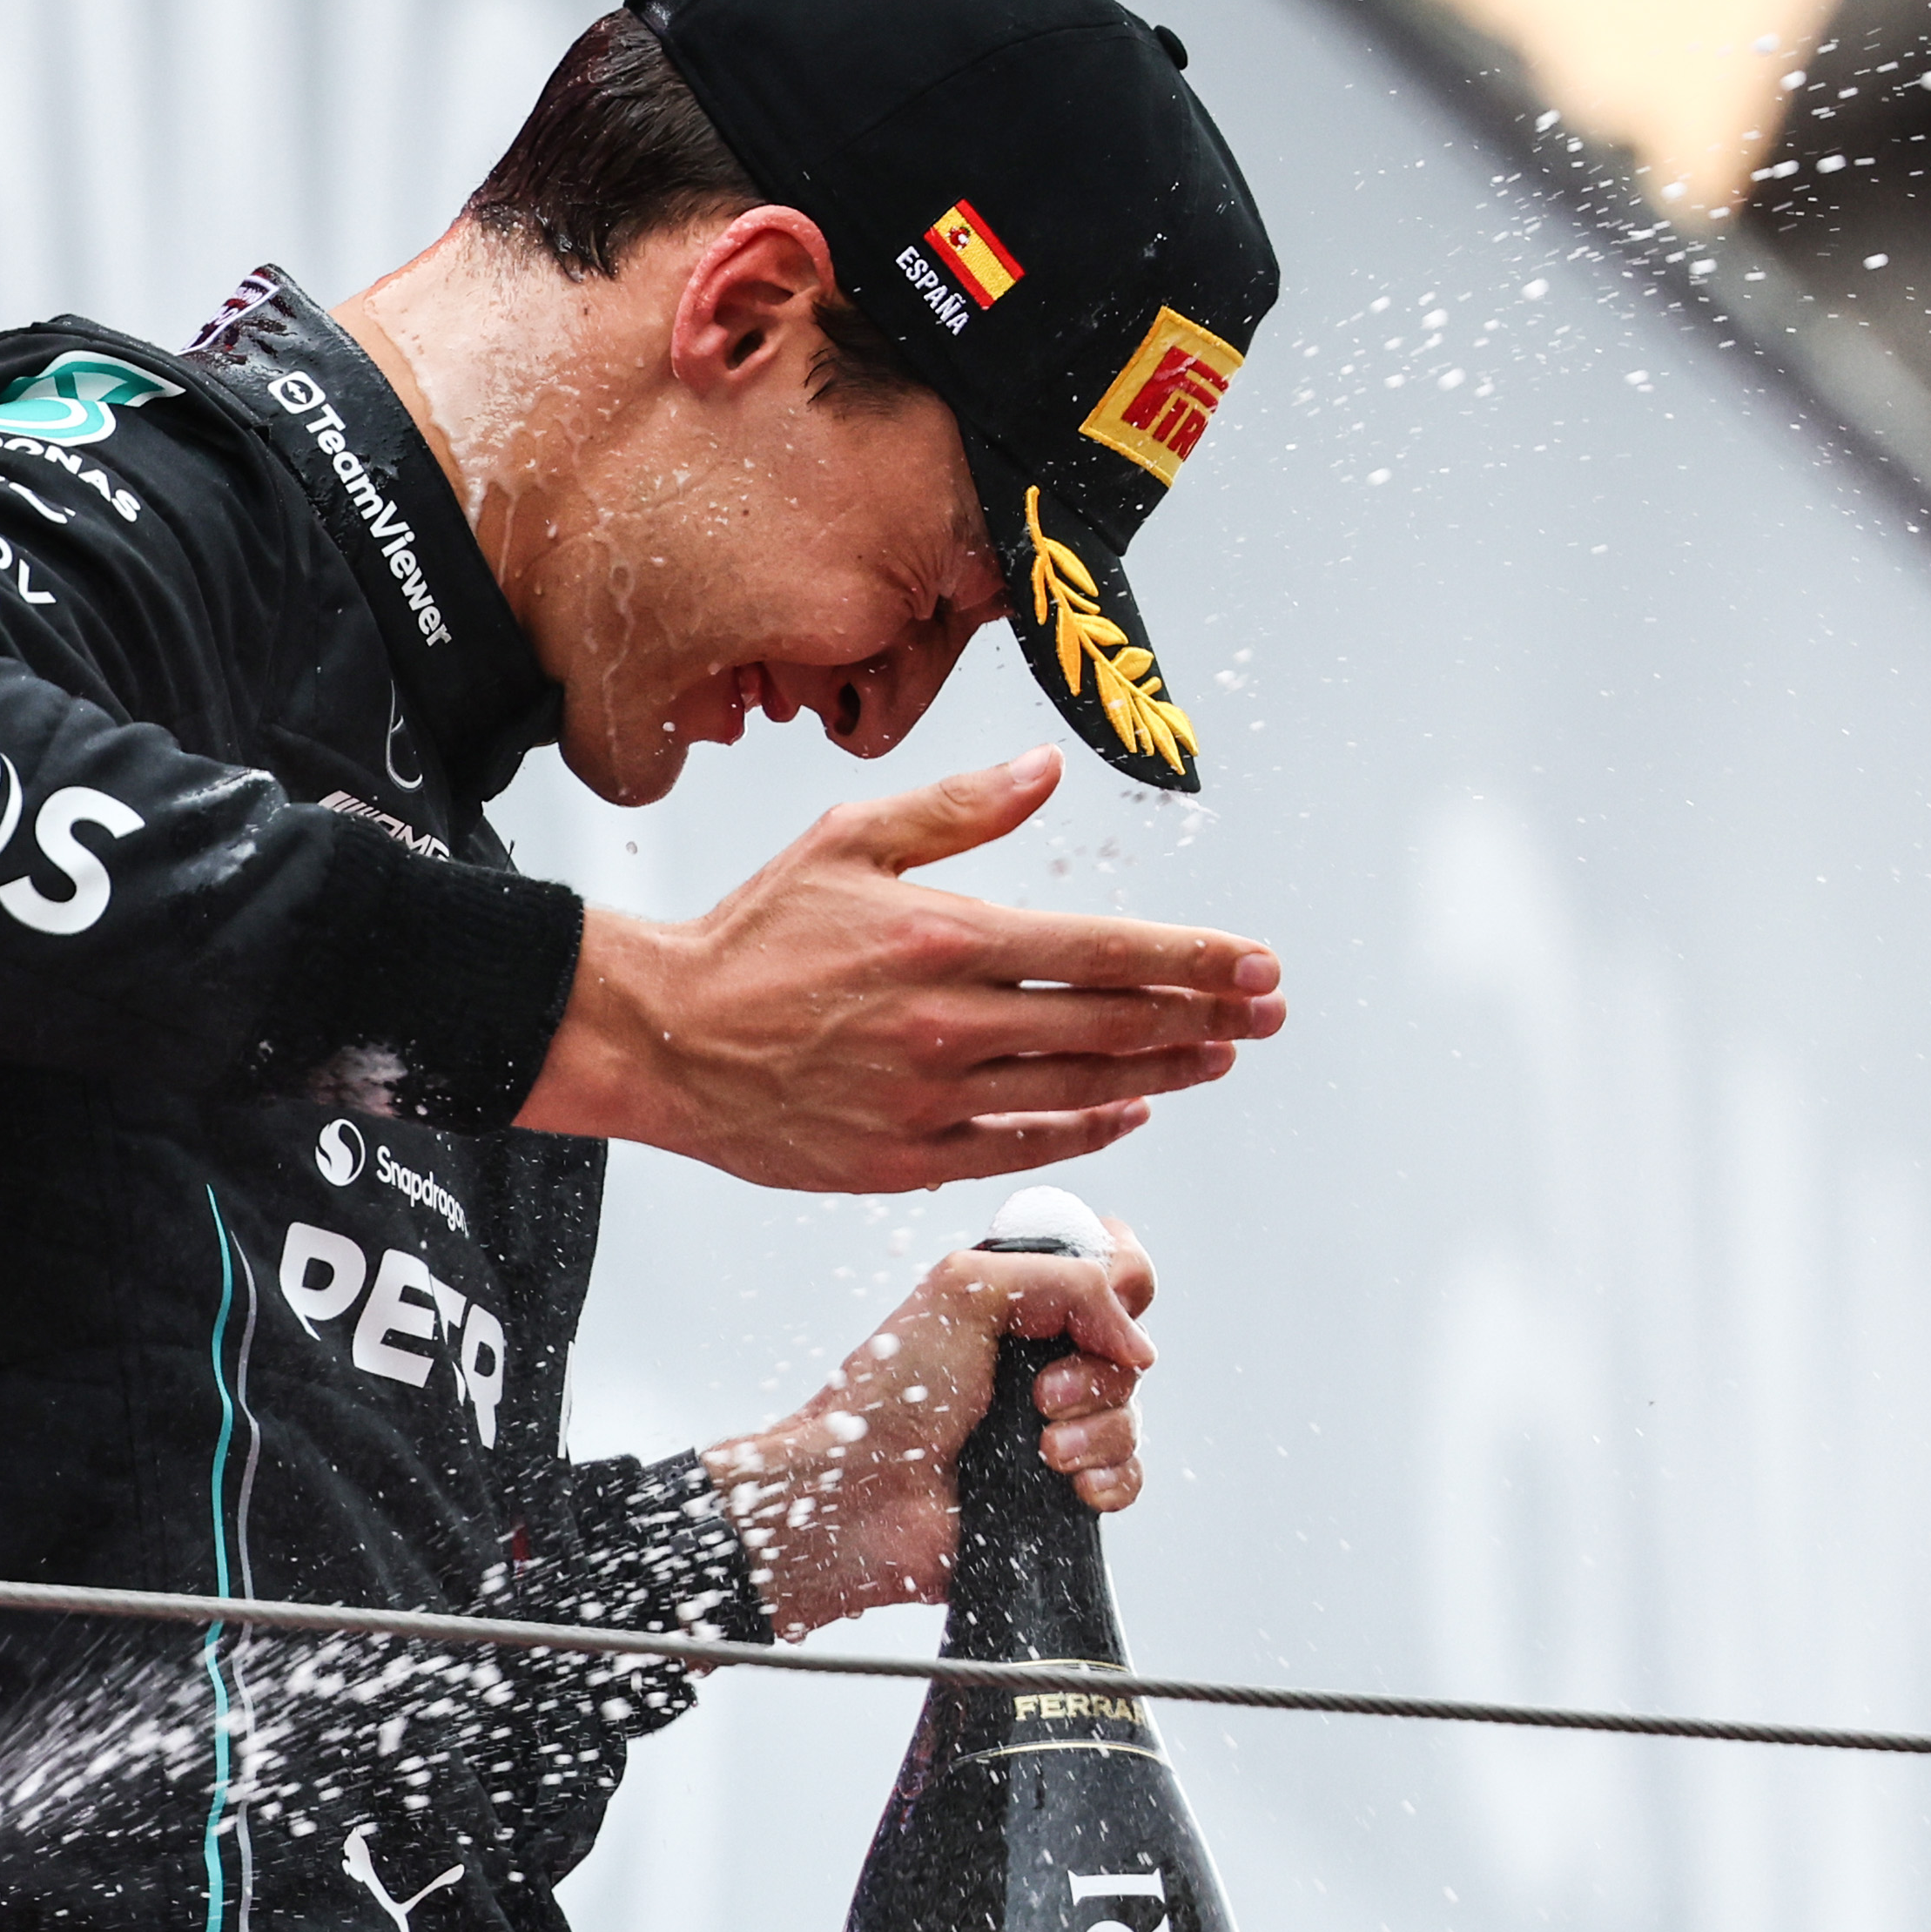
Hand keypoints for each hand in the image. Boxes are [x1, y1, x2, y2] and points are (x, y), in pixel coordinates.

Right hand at [512, 752, 1279, 1193]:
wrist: (662, 1038)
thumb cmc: (751, 935)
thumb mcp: (847, 841)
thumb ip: (957, 810)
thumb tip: (1046, 774)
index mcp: (944, 938)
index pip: (1105, 951)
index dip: (1196, 961)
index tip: (1258, 964)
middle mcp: (949, 1022)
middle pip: (1113, 1024)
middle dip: (1206, 1017)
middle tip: (1268, 1014)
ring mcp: (932, 1098)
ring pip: (1081, 1089)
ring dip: (1165, 1073)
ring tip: (1219, 1057)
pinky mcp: (907, 1157)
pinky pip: (1023, 1144)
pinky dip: (1088, 1128)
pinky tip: (1132, 1110)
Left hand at [700, 1220, 1158, 1636]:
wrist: (859, 1498)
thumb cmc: (888, 1394)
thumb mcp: (964, 1289)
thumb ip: (1067, 1281)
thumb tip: (1139, 1345)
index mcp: (1020, 1305)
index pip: (1113, 1272)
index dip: (1123, 1288)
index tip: (1096, 1311)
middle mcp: (1040, 1362)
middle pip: (1130, 1352)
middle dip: (1096, 1377)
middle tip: (1039, 1396)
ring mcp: (1052, 1427)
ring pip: (1131, 1416)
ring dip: (1097, 1432)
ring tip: (1043, 1450)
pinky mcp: (1058, 1488)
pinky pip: (1127, 1476)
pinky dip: (1111, 1480)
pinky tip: (1073, 1486)